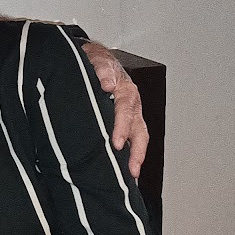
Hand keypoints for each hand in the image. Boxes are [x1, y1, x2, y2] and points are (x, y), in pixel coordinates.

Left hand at [80, 41, 148, 178]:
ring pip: (140, 136)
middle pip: (138, 128)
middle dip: (136, 149)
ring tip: (133, 175)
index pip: (126, 110)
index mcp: (125, 90)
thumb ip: (101, 68)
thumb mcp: (96, 59)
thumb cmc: (95, 62)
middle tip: (131, 168)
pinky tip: (127, 170)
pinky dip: (132, 154)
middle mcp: (131, 103)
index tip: (117, 143)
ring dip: (137, 156)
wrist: (94, 60)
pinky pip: (134, 138)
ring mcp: (131, 113)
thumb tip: (109, 84)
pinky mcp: (126, 120)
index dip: (122, 127)